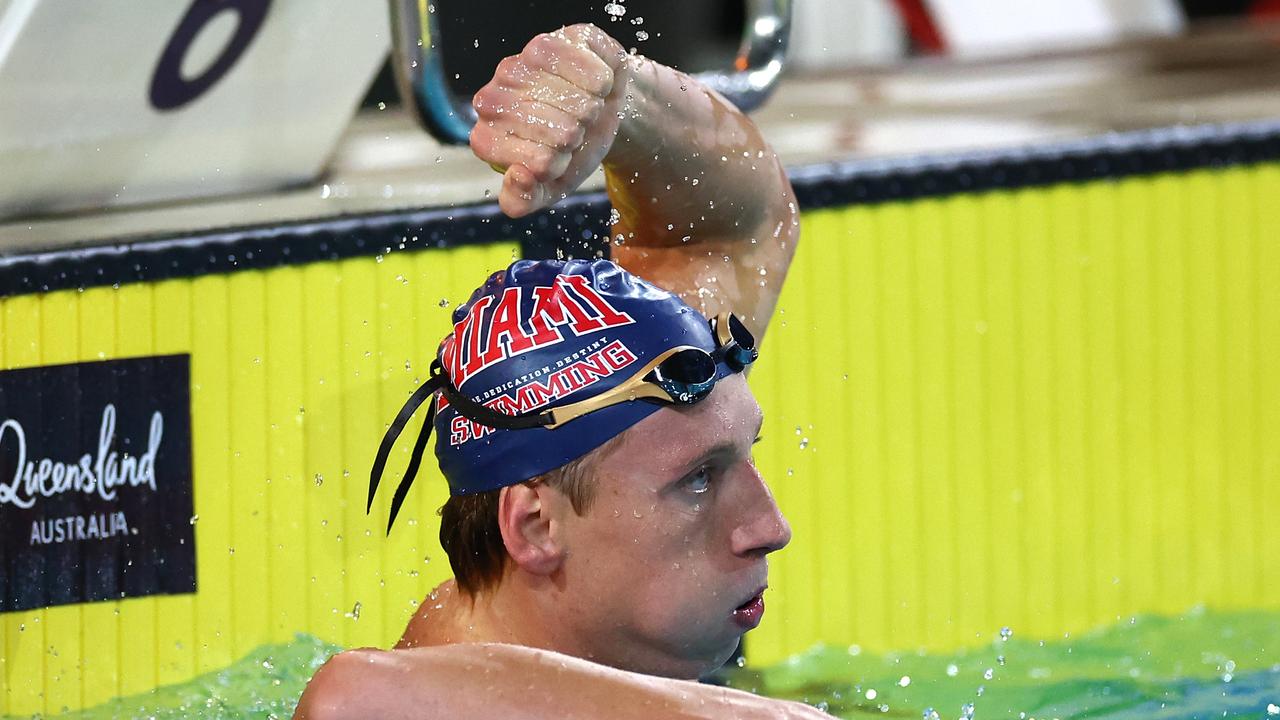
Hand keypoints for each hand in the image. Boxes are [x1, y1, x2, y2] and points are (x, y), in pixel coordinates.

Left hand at [471, 24, 630, 217]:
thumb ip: (523, 200)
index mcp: (486, 137)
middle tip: (573, 133)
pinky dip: (602, 83)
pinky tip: (594, 85)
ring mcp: (521, 63)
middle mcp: (494, 94)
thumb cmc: (570, 152)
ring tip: (584, 109)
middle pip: (558, 132)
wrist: (601, 113)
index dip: (553, 163)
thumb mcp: (548, 188)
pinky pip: (589, 70)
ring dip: (591, 111)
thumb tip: (518, 177)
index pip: (533, 161)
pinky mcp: (554, 40)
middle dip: (576, 138)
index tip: (556, 158)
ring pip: (576, 101)